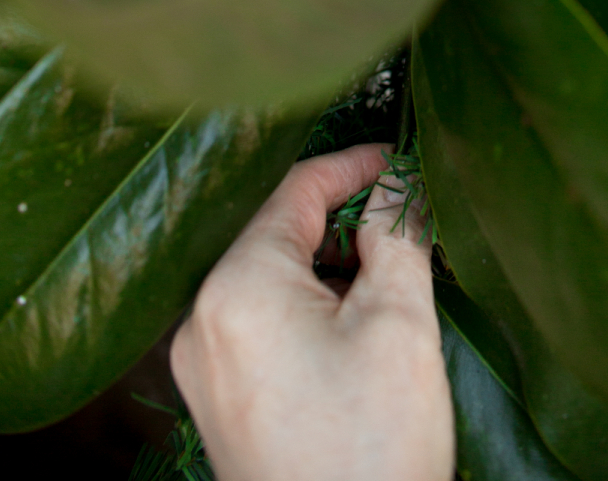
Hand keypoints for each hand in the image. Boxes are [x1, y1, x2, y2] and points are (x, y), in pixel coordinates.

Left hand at [170, 143, 454, 480]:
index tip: (399, 160)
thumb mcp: (398, 323)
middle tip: (405, 218)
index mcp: (236, 288)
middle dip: (343, 218)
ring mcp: (204, 364)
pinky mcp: (220, 399)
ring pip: (268, 277)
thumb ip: (397, 236)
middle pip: (276, 231)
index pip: (294, 189)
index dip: (353, 166)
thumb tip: (399, 184)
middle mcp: (202, 319)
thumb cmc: (370, 447)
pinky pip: (259, 321)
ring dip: (327, 264)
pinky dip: (307, 306)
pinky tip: (357, 323)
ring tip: (389, 274)